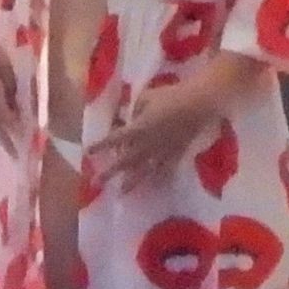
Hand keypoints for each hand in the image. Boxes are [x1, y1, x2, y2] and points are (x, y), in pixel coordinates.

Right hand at [0, 8, 19, 155]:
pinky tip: (4, 131)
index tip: (28, 141)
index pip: (4, 115)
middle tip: (19, 156)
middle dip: (7, 141)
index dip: (16, 128)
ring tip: (13, 148)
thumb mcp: (4, 63)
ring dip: (1, 135)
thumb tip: (25, 103)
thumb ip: (14, 84)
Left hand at [94, 79, 212, 192]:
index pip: (114, 139)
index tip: (88, 152)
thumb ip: (134, 109)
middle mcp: (147, 144)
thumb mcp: (146, 96)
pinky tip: (153, 184)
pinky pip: (165, 169)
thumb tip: (127, 117)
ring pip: (144, 170)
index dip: (101, 146)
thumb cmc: (172, 96)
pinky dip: (158, 178)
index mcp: (138, 128)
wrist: (200, 104)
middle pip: (125, 160)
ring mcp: (163, 151)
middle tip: (96, 183)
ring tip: (122, 192)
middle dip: (110, 172)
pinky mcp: (177, 153)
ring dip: (131, 181)